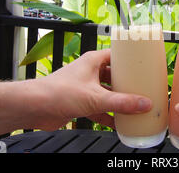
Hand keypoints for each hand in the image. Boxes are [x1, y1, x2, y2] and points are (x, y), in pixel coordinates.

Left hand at [32, 49, 151, 130]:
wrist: (34, 107)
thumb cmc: (58, 91)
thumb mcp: (96, 97)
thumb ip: (121, 102)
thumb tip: (143, 104)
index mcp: (93, 61)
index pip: (116, 55)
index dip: (130, 60)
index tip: (143, 67)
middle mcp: (89, 72)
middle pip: (113, 76)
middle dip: (127, 84)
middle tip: (142, 89)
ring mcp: (84, 88)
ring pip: (107, 93)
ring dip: (118, 101)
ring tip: (134, 106)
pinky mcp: (80, 103)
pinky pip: (99, 108)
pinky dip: (108, 115)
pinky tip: (118, 123)